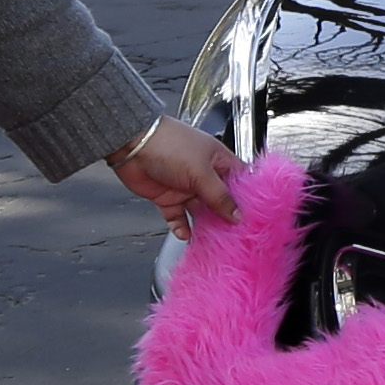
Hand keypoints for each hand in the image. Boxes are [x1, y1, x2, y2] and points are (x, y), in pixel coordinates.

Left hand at [108, 116, 240, 240]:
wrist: (131, 144)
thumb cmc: (169, 145)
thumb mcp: (201, 172)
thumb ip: (219, 197)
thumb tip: (237, 215)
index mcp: (218, 161)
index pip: (239, 182)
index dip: (247, 199)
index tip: (253, 218)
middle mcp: (203, 174)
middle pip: (220, 201)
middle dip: (226, 217)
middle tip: (235, 234)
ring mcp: (184, 187)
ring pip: (200, 212)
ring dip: (205, 225)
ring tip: (214, 240)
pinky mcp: (167, 197)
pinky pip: (177, 217)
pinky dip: (181, 227)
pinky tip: (186, 235)